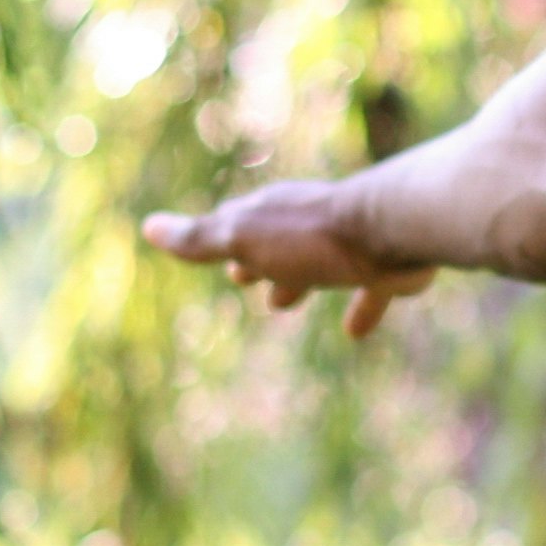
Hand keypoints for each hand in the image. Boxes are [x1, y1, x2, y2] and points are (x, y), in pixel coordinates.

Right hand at [141, 183, 434, 339]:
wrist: (396, 228)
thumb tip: (149, 227)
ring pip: (321, 262)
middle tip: (245, 280)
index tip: (217, 258)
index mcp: (275, 214)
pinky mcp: (390, 262)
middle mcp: (312, 222)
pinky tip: (355, 331)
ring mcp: (353, 240)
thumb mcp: (244, 239)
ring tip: (284, 303)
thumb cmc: (313, 237)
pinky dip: (360, 305)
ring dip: (300, 279)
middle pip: (279, 242)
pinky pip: (371, 287)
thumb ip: (201, 239)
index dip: (224, 242)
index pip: (240, 225)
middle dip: (259, 260)